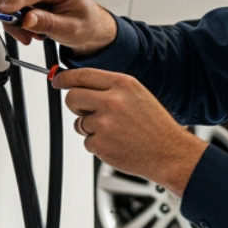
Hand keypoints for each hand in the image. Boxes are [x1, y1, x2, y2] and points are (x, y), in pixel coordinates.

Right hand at [0, 0, 116, 54]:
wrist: (88, 24)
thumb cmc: (85, 24)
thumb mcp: (70, 30)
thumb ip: (48, 24)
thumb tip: (27, 20)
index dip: (17, 0)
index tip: (4, 13)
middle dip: (11, 12)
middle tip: (23, 35)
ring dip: (11, 15)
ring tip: (28, 32)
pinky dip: (11, 13)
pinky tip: (26, 24)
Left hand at [55, 68, 205, 194]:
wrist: (169, 152)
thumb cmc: (155, 125)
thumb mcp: (137, 95)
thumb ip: (111, 88)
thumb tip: (82, 86)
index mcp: (123, 85)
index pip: (84, 75)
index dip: (66, 77)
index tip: (58, 80)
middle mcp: (112, 101)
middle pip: (73, 97)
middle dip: (74, 104)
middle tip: (84, 110)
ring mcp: (105, 123)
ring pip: (79, 123)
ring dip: (91, 128)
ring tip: (116, 132)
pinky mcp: (100, 144)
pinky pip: (87, 142)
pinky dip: (98, 144)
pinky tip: (117, 143)